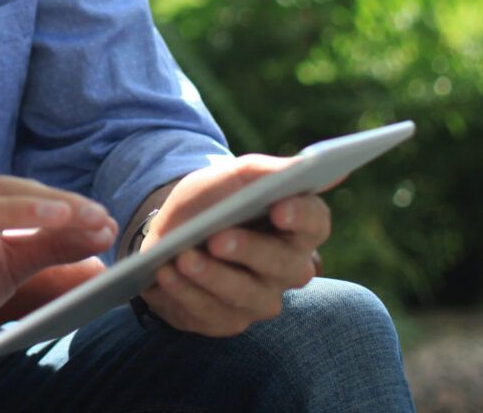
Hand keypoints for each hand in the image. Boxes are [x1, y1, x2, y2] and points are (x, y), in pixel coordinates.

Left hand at [136, 156, 329, 337]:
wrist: (172, 230)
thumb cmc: (213, 201)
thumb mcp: (231, 179)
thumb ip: (267, 172)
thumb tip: (310, 163)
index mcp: (298, 228)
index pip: (315, 224)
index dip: (301, 217)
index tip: (278, 208)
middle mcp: (289, 270)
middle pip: (284, 265)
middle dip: (249, 250)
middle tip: (218, 238)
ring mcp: (260, 299)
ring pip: (246, 296)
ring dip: (212, 277)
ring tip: (183, 258)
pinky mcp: (227, 320)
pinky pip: (210, 313)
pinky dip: (185, 292)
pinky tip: (166, 273)